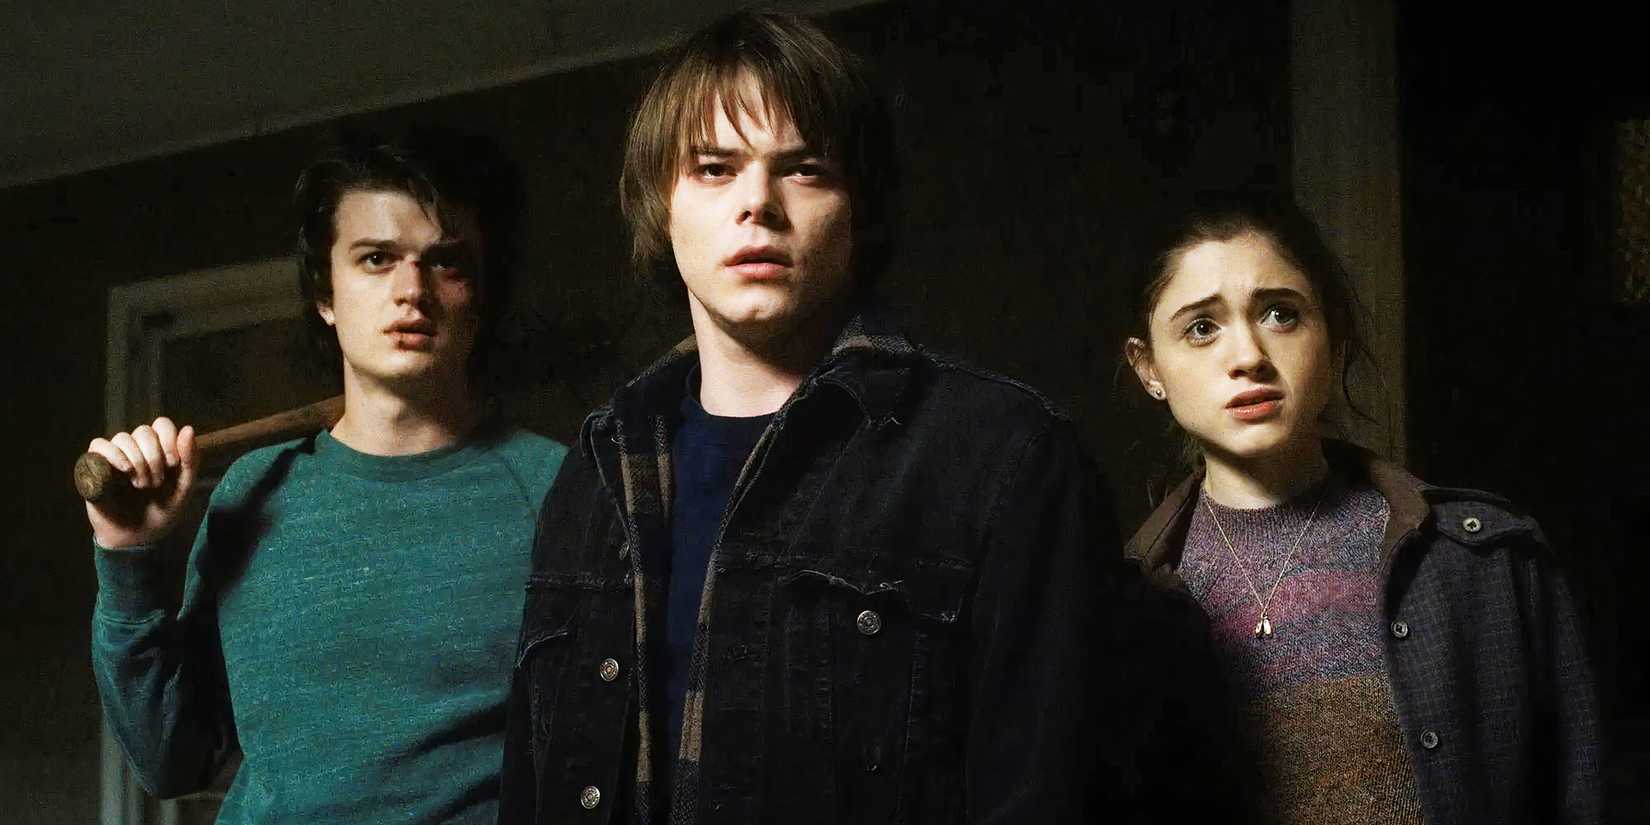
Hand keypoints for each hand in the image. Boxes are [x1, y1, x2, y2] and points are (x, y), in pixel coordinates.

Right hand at [85, 417, 196, 548]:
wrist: (137, 538)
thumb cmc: (162, 514)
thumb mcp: (183, 488)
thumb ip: (190, 460)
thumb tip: (188, 428)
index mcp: (159, 451)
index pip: (162, 425)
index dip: (168, 439)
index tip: (173, 464)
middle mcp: (137, 450)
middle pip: (143, 431)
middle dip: (153, 456)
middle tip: (156, 482)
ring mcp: (115, 457)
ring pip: (122, 437)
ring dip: (137, 460)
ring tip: (141, 484)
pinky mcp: (95, 466)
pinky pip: (99, 444)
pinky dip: (113, 454)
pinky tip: (124, 470)